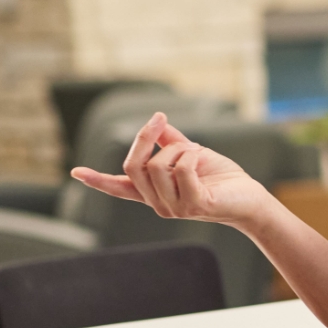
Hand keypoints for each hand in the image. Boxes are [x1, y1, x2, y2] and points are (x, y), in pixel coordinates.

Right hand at [70, 112, 273, 227]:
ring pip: (156, 165)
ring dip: (177, 148)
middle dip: (144, 136)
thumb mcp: (192, 153)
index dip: (98, 180)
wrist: (251, 199)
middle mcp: (159, 203)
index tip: (76, 172)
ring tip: (195, 152)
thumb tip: (156, 122)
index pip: (121, 187)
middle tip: (159, 119)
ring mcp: (174, 208)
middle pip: (134, 165)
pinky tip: (200, 158)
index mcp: (155, 192)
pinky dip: (190, 155)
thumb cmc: (223, 178)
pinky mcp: (193, 205)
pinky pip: (181, 169)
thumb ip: (171, 141)